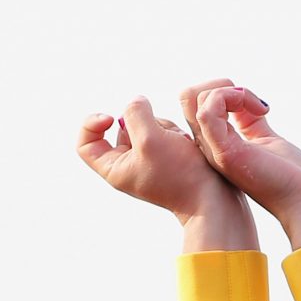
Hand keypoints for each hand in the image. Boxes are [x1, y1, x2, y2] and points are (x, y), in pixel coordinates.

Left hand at [76, 93, 255, 251]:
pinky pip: (163, 132)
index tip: (110, 117)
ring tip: (177, 143)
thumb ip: (135, 112)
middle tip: (159, 135)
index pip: (86, 144)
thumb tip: (136, 101)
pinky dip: (173, 132)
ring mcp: (149, 162)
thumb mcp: (150, 137)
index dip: (91, 124)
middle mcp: (128, 166)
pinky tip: (185, 144)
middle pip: (121, 128)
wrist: (214, 199)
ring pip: (146, 126)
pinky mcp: (168, 157)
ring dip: (162, 126)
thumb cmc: (181, 175)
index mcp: (114, 169)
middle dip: (141, 124)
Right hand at [185, 86, 300, 248]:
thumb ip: (250, 121)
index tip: (260, 108)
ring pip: (195, 99)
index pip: (199, 104)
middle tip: (255, 104)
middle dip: (222, 85)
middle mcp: (210, 146)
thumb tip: (244, 102)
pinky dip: (230, 98)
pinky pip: (208, 111)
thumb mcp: (265, 139)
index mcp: (217, 143)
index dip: (225, 92)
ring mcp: (214, 150)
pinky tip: (258, 111)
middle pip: (189, 97)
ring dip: (230, 90)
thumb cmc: (290, 176)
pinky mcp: (225, 152)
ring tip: (259, 109)